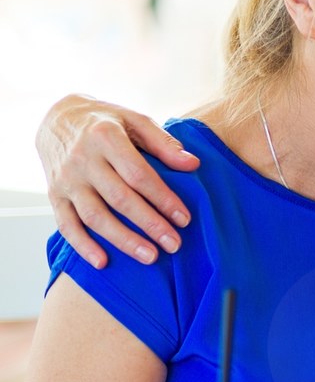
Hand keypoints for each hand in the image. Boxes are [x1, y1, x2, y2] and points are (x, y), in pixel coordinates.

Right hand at [36, 95, 198, 266]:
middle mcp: (82, 160)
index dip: (163, 198)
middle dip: (149, 224)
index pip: (138, 175)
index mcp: (105, 137)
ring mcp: (66, 180)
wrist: (58, 119)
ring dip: (122, 240)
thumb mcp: (136, 120)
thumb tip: (193, 165)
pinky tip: (103, 262)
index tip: (184, 218)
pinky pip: (66, 225)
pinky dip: (82, 246)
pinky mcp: (53, 195)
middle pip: (119, 199)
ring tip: (150, 257)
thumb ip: (164, 143)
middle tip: (174, 244)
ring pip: (94, 217)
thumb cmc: (106, 121)